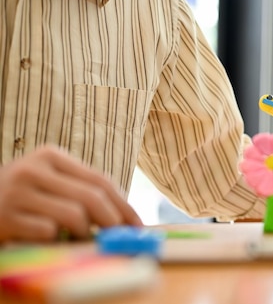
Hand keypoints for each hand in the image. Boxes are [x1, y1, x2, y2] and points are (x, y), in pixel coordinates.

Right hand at [0, 145, 141, 242]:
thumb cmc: (19, 195)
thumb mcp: (48, 181)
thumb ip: (79, 189)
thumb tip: (122, 215)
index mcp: (50, 156)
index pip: (100, 180)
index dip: (123, 204)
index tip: (137, 224)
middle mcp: (33, 169)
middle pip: (91, 197)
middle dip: (112, 221)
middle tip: (120, 237)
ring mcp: (17, 193)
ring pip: (74, 215)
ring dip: (84, 232)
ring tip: (81, 237)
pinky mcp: (5, 217)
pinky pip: (47, 232)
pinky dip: (56, 239)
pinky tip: (52, 239)